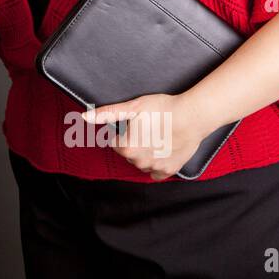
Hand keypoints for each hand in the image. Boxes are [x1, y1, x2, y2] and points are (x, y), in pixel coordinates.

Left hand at [80, 93, 214, 180]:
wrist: (193, 116)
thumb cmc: (163, 109)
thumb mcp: (132, 107)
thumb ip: (107, 113)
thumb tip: (85, 116)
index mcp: (126, 148)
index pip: (114, 142)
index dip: (121, 131)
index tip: (133, 123)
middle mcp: (138, 162)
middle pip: (127, 153)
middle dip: (132, 142)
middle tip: (146, 127)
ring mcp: (154, 168)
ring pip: (140, 162)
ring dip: (143, 152)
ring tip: (156, 136)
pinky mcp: (169, 170)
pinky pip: (155, 172)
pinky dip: (156, 163)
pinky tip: (162, 150)